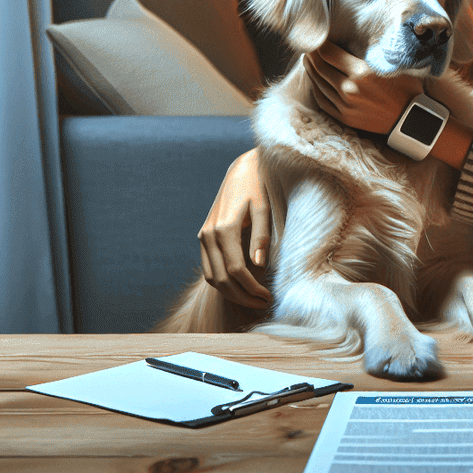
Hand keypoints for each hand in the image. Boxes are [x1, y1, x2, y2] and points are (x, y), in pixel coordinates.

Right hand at [198, 148, 272, 308]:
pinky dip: (222, 282)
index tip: (269, 297)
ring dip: (230, 293)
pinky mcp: (204, 237)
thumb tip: (259, 266)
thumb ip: (261, 236)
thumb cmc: (259, 187)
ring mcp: (203, 236)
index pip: (235, 271)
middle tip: (264, 303)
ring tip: (254, 299)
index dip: (251, 288)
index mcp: (224, 228)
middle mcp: (209, 235)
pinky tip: (241, 286)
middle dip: (242, 296)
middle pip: (221, 279)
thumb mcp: (264, 208)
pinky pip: (209, 267)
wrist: (243, 169)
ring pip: (211, 277)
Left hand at [304, 41, 421, 134]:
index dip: (319, 43)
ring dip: (311, 70)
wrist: (412, 119)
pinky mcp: (345, 118)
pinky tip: (315, 81)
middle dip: (311, 54)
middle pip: (320, 67)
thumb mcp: (390, 65)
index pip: (328, 53)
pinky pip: (322, 101)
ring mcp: (345, 105)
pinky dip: (316, 89)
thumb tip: (348, 43)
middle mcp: (349, 89)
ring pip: (318, 83)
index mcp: (362, 72)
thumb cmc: (406, 88)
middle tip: (308, 46)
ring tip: (309, 61)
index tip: (317, 37)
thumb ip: (367, 55)